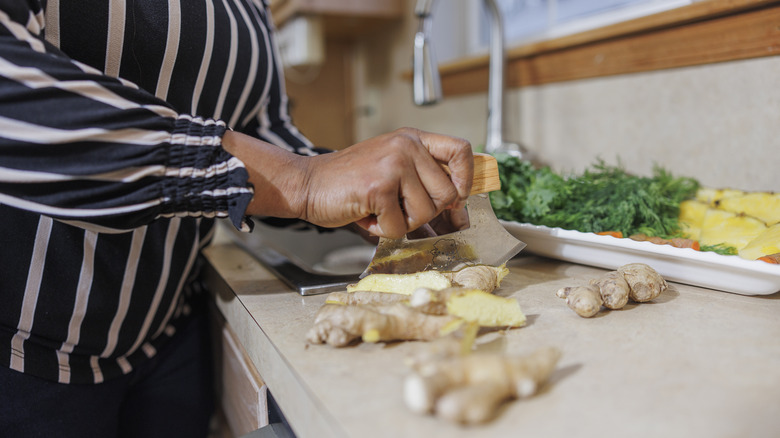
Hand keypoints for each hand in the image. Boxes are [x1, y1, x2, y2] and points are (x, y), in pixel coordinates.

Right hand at [302, 128, 472, 237]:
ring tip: (378, 209)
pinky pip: (400, 227)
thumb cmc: (350, 181)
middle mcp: (406, 147)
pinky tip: (366, 215)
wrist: (308, 184)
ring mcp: (392, 166)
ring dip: (402, 223)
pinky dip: (382, 230)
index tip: (456, 196)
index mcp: (412, 139)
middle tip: (397, 207)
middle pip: (447, 194)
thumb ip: (423, 177)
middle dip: (425, 212)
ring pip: (425, 214)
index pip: (461, 150)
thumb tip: (459, 207)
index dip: (466, 178)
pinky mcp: (378, 188)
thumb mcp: (391, 165)